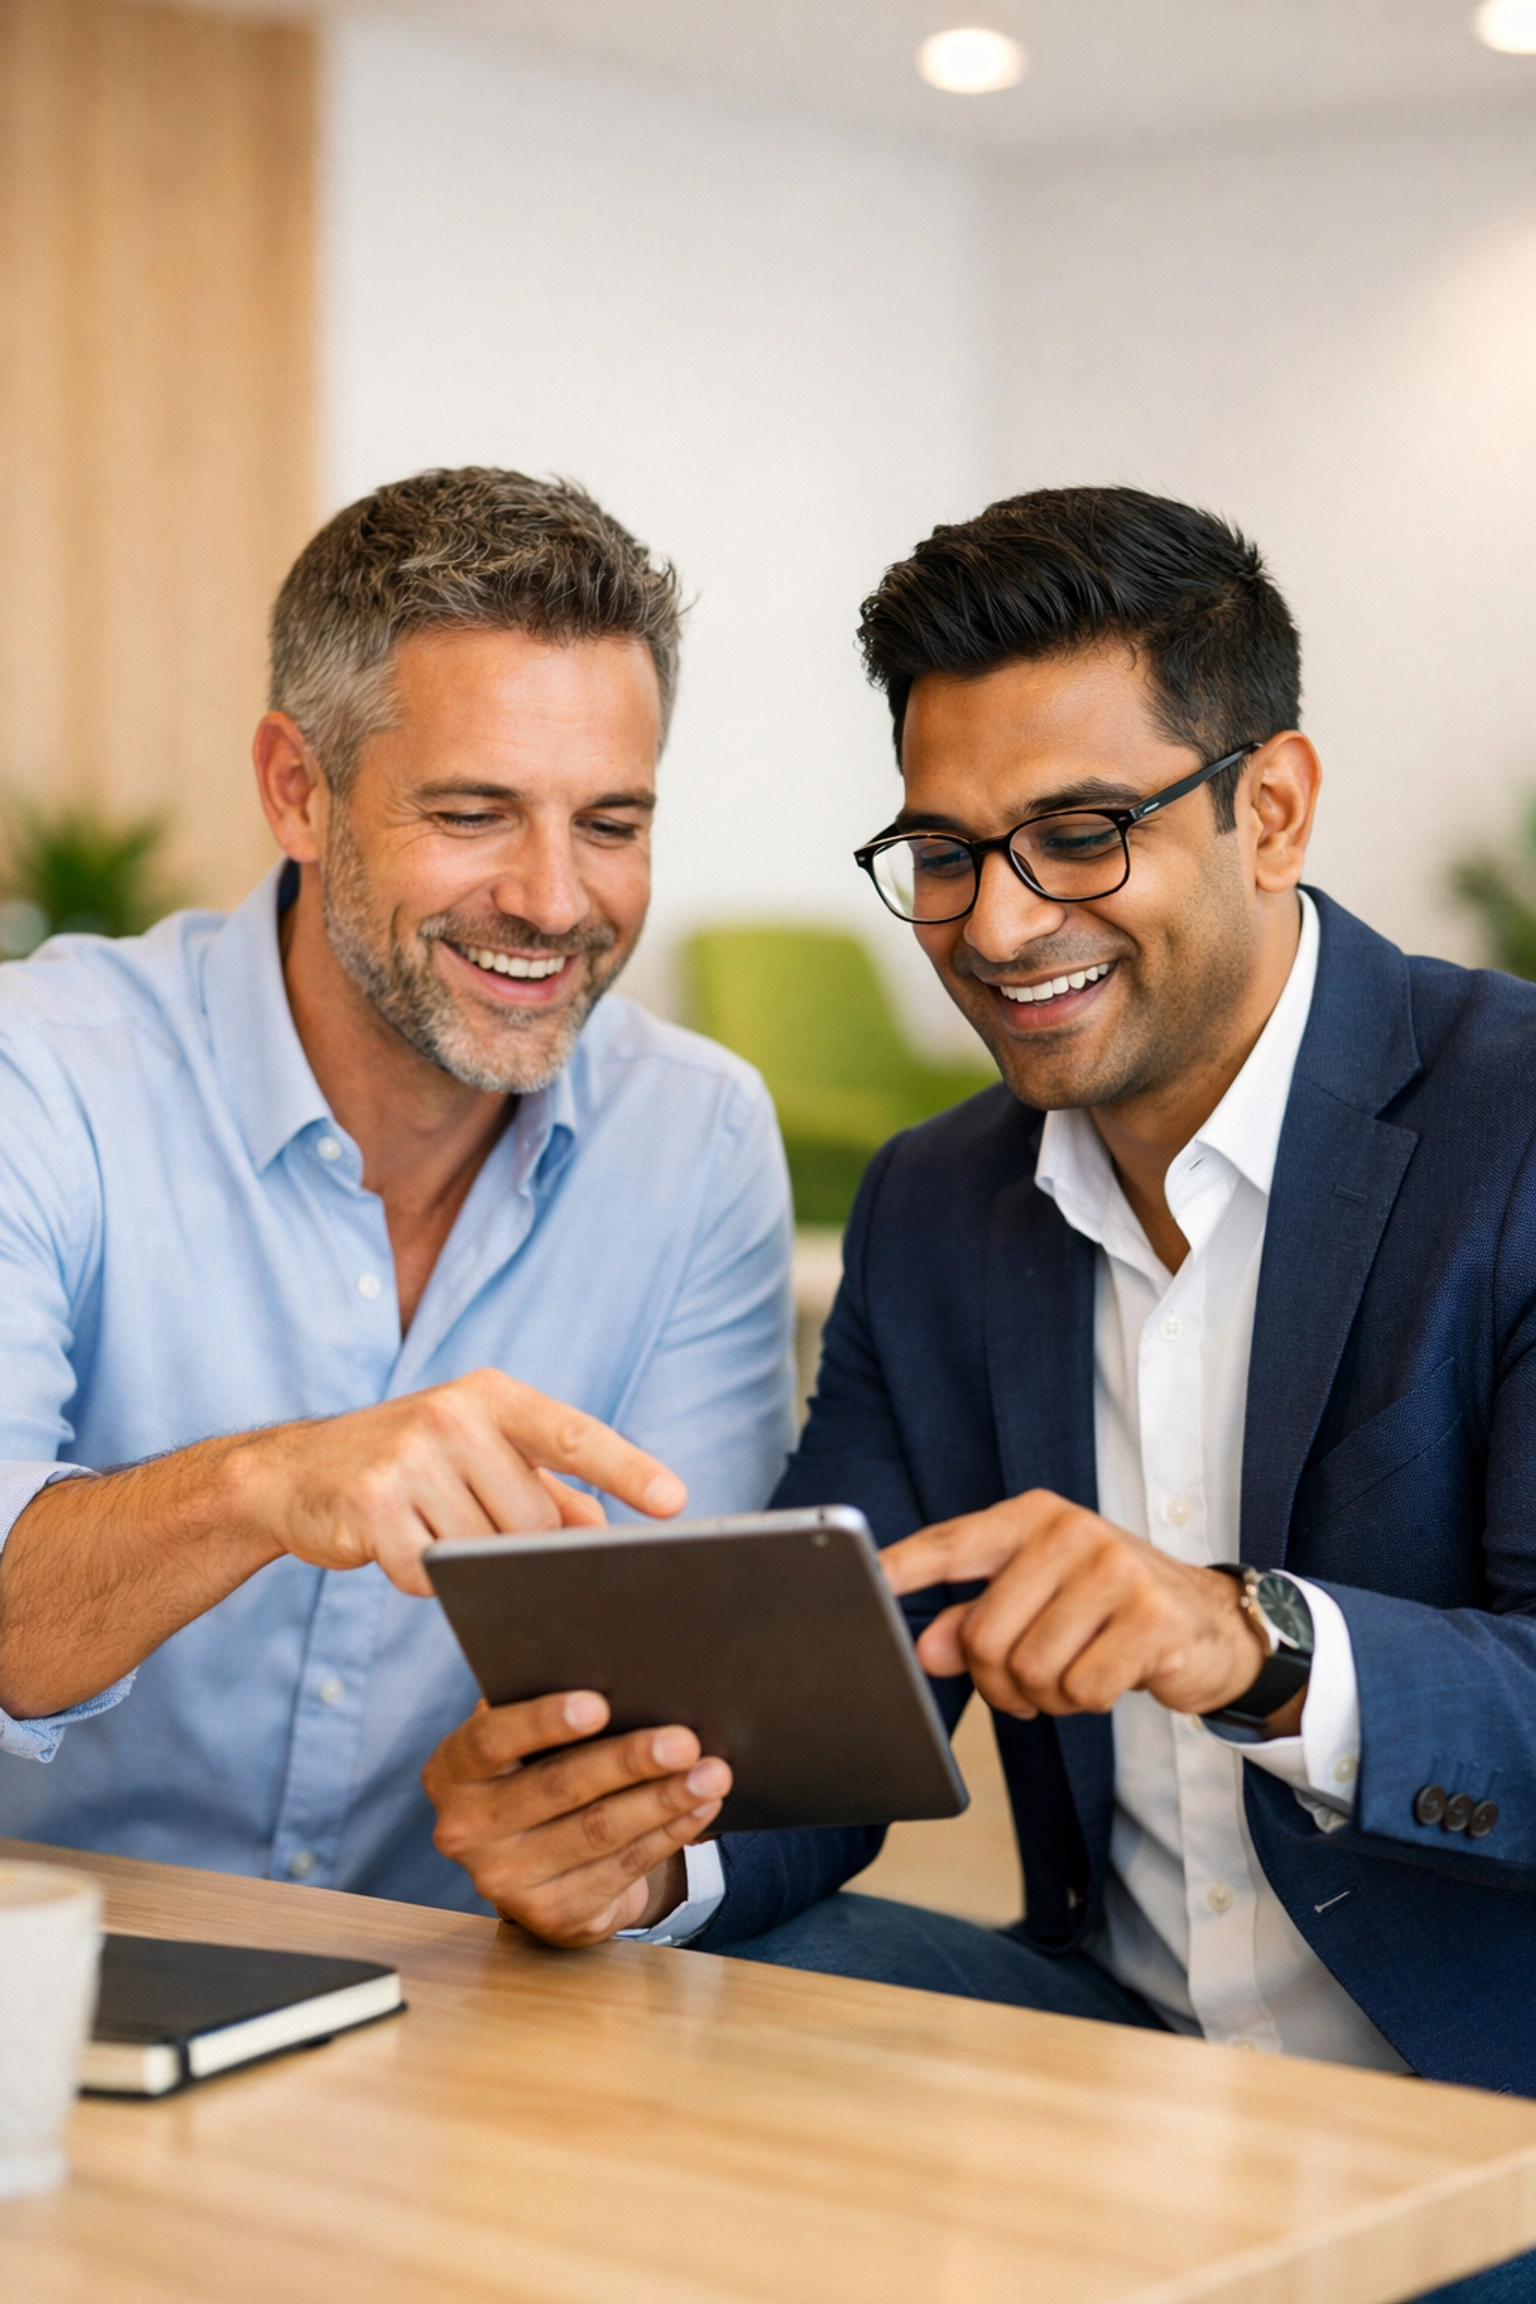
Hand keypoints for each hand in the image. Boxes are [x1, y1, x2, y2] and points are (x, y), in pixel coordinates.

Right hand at [225, 1367, 686, 1596]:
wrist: (294, 1473)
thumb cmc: (409, 1463)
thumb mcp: (478, 1451)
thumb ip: (547, 1484)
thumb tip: (606, 1531)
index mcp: (493, 1396)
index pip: (576, 1434)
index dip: (629, 1469)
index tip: (675, 1501)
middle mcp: (453, 1416)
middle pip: (533, 1521)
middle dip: (514, 1544)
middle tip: (468, 1522)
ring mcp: (409, 1459)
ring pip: (484, 1553)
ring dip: (463, 1561)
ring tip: (426, 1524)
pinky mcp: (372, 1506)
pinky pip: (429, 1575)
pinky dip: (419, 1577)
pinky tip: (393, 1544)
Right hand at [423, 1690, 730, 1945]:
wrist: (534, 1865)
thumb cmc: (536, 1771)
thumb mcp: (523, 1744)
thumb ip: (548, 1713)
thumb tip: (627, 1686)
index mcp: (452, 1771)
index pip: (490, 1740)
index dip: (543, 1721)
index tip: (600, 1704)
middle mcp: (467, 1830)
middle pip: (557, 1787)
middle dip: (627, 1761)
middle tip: (683, 1741)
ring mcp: (507, 1880)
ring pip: (598, 1831)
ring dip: (663, 1799)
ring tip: (711, 1773)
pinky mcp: (553, 1914)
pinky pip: (622, 1866)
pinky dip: (668, 1832)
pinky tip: (699, 1807)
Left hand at [881, 1489, 1285, 1725]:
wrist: (1212, 1625)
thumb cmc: (1112, 1609)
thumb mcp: (1042, 1601)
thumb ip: (979, 1619)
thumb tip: (926, 1651)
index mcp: (1034, 1518)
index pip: (952, 1544)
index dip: (902, 1567)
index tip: (863, 1583)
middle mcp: (1072, 1532)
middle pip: (986, 1636)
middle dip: (999, 1680)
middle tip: (1028, 1684)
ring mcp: (1115, 1571)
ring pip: (1030, 1669)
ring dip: (1046, 1696)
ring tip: (1075, 1673)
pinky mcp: (1151, 1618)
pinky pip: (1080, 1689)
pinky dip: (1085, 1703)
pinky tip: (1109, 1679)